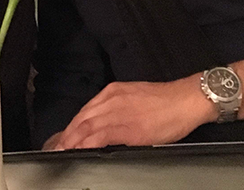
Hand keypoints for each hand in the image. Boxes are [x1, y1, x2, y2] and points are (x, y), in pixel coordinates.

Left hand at [49, 76, 212, 149]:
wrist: (185, 100)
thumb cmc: (165, 102)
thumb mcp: (135, 97)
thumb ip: (117, 107)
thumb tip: (104, 124)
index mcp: (113, 92)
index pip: (85, 110)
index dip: (72, 126)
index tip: (64, 136)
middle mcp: (112, 100)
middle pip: (82, 119)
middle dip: (67, 135)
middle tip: (57, 148)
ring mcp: (119, 113)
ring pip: (87, 127)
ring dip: (73, 141)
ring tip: (64, 151)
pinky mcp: (129, 128)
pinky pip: (101, 136)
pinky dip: (88, 144)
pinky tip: (81, 150)